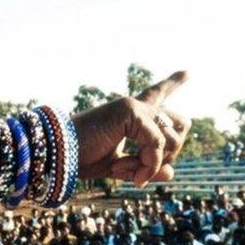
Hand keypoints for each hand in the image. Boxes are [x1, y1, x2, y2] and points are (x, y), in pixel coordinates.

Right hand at [72, 71, 189, 186]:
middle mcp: (134, 106)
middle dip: (170, 154)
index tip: (188, 72)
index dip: (172, 83)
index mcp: (129, 115)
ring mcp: (133, 106)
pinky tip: (124, 173)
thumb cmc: (79, 158)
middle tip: (139, 173)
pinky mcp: (130, 112)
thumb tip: (171, 173)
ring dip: (152, 164)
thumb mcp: (118, 167)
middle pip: (180, 124)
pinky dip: (147, 164)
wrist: (56, 152)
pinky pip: (156, 144)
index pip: (156, 96)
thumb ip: (144, 168)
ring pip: (172, 139)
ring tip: (124, 173)